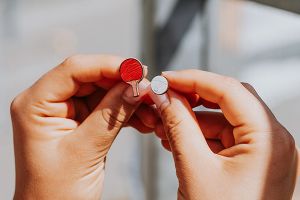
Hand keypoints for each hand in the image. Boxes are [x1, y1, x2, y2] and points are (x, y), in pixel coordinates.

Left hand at [10, 55, 156, 199]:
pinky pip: (106, 107)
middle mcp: (48, 103)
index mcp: (35, 105)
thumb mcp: (85, 151)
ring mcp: (65, 112)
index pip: (74, 70)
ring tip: (150, 110)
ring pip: (103, 92)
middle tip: (149, 90)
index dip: (108, 65)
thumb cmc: (56, 193)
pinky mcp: (80, 122)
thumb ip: (112, 115)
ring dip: (128, 99)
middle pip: (91, 77)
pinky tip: (142, 119)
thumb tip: (136, 86)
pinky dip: (126, 112)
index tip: (137, 70)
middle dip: (123, 83)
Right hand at [151, 69, 296, 199]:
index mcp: (269, 139)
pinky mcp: (250, 161)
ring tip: (163, 123)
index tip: (166, 78)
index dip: (193, 79)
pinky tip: (175, 138)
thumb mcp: (193, 169)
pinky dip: (198, 135)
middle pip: (228, 101)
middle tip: (164, 97)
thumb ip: (177, 125)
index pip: (229, 90)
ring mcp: (263, 151)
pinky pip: (222, 137)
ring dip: (191, 119)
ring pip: (222, 119)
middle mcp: (272, 140)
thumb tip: (163, 96)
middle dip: (192, 99)